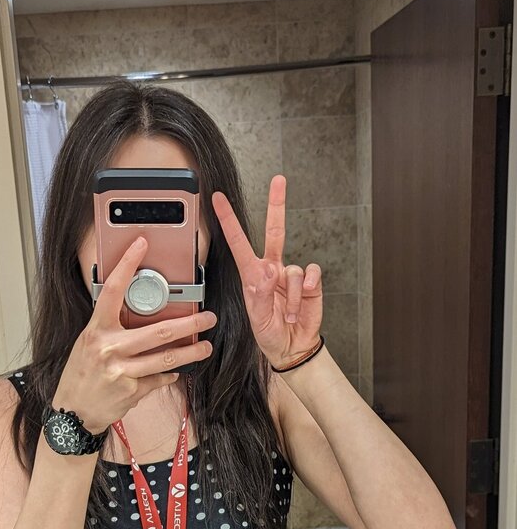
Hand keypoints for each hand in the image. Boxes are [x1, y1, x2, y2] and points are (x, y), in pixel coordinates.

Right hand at [51, 236, 216, 432]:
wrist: (73, 412)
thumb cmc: (80, 374)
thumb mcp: (88, 343)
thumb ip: (111, 329)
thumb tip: (138, 315)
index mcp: (96, 330)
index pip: (113, 291)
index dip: (127, 265)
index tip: (141, 244)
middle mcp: (109, 348)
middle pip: (158, 332)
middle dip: (189, 324)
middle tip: (208, 318)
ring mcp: (121, 371)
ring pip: (166, 359)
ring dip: (191, 352)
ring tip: (205, 346)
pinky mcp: (131, 391)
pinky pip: (158, 379)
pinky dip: (168, 376)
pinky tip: (174, 372)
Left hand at [212, 175, 322, 368]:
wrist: (291, 348)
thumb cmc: (269, 333)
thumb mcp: (257, 318)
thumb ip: (262, 294)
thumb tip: (271, 270)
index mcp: (252, 275)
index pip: (239, 243)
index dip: (229, 221)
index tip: (218, 200)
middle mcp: (272, 269)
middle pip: (275, 231)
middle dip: (277, 205)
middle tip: (279, 180)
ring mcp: (291, 274)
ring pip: (294, 269)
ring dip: (292, 295)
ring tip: (287, 313)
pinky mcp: (311, 282)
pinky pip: (311, 273)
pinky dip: (307, 288)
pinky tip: (304, 300)